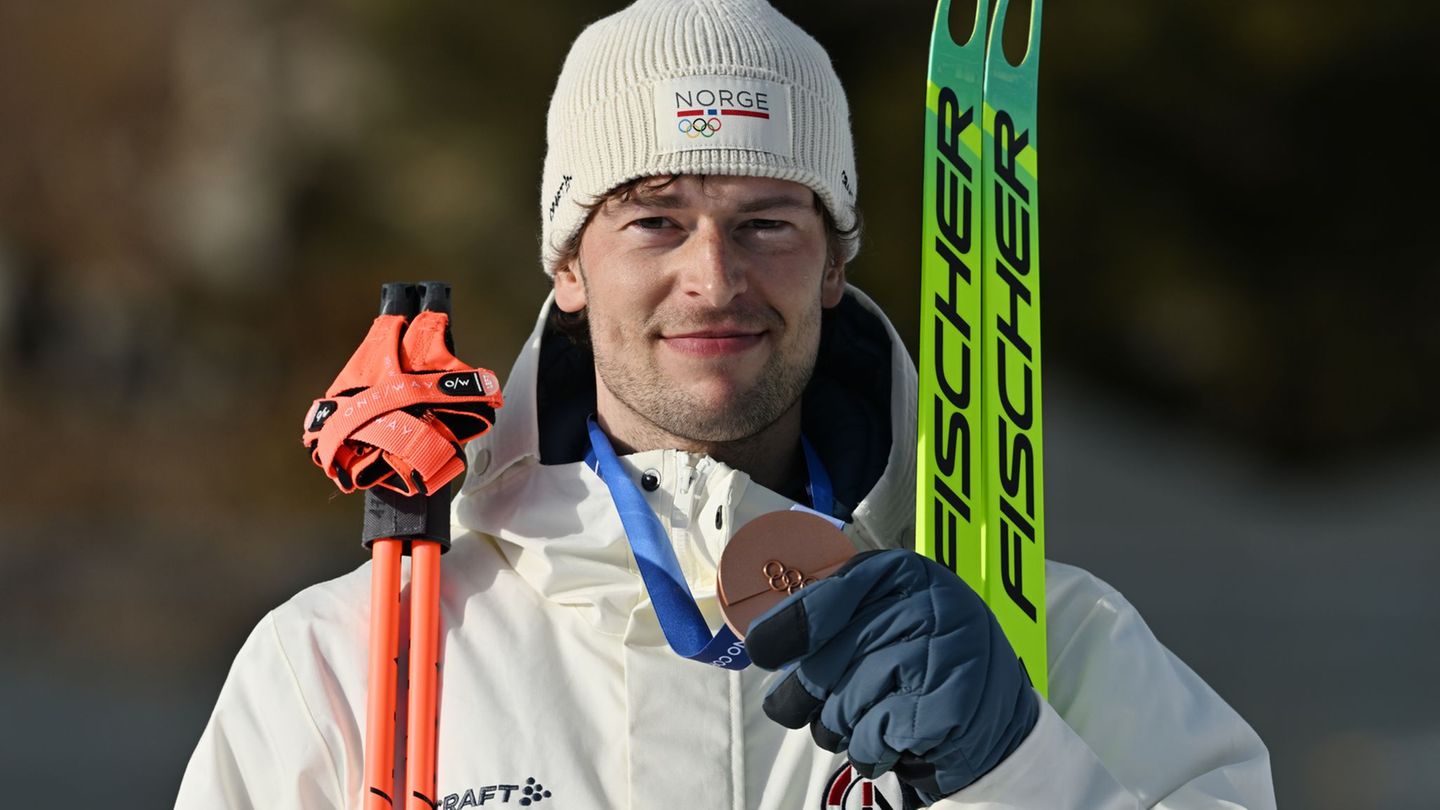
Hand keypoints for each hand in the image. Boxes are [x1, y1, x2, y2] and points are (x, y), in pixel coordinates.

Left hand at [746, 549, 1038, 803]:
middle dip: (806, 695)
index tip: (763, 649)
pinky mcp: (947, 710)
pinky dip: (869, 747)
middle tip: (809, 704)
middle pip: (824, 662)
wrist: (991, 715)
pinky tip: (891, 737)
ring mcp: (941, 656)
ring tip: (869, 716)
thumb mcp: (888, 613)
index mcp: (905, 573)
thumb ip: (834, 614)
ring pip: (842, 706)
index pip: (827, 597)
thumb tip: (762, 638)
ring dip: (839, 725)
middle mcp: (927, 604)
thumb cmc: (921, 662)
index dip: (787, 627)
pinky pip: (869, 737)